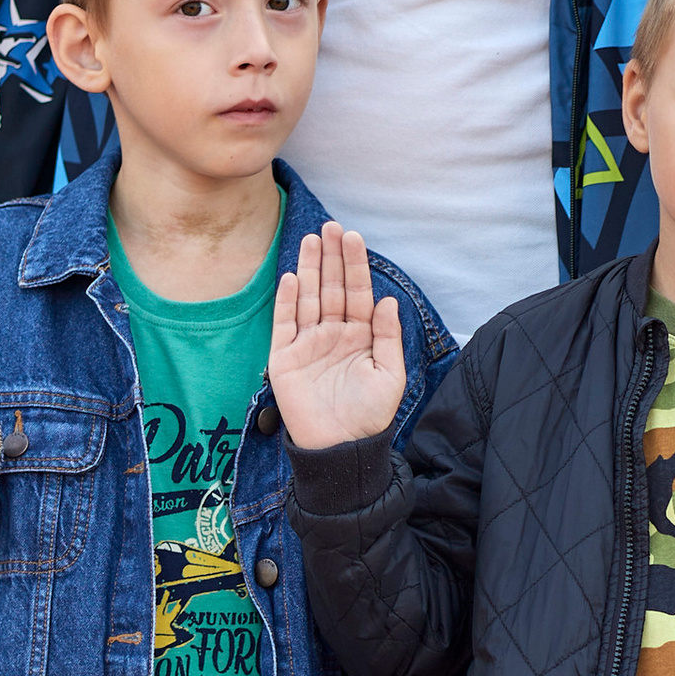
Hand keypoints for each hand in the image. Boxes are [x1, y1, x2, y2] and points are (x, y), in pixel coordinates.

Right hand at [268, 221, 405, 449]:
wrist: (341, 449)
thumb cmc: (369, 416)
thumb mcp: (390, 375)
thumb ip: (388, 337)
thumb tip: (388, 300)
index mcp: (360, 336)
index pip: (357, 292)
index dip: (355, 265)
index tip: (353, 237)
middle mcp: (333, 334)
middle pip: (331, 287)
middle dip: (332, 257)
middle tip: (332, 226)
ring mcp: (307, 344)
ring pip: (307, 298)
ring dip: (308, 269)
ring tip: (312, 239)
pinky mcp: (284, 358)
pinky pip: (284, 323)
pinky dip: (286, 301)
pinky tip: (290, 277)